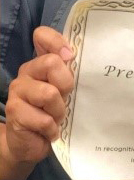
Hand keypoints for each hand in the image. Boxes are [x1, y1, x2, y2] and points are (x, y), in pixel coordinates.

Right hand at [4, 26, 74, 165]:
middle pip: (51, 63)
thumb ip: (70, 72)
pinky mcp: (15, 112)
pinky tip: (49, 131)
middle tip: (65, 100)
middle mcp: (27, 72)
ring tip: (56, 118)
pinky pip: (44, 119)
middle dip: (65, 85)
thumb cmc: (54, 113)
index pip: (42, 36)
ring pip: (49, 93)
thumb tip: (72, 56)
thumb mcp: (66, 91)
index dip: (57, 42)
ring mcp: (17, 91)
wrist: (33, 143)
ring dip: (59, 111)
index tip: (70, 57)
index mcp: (40, 63)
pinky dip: (52, 128)